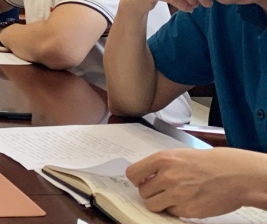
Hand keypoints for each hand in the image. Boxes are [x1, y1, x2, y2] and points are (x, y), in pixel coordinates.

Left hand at [127, 147, 266, 217]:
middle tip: (164, 189)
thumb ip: (159, 165)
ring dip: (160, 202)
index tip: (143, 181)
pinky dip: (176, 209)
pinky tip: (187, 200)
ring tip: (173, 196)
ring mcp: (177, 195)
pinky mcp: (187, 210)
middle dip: (151, 191)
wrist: (235, 175)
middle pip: (142, 192)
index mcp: (163, 159)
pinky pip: (170, 212)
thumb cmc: (209, 163)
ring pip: (152, 205)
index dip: (137, 179)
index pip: (132, 174)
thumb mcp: (179, 155)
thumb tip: (142, 176)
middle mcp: (167, 177)